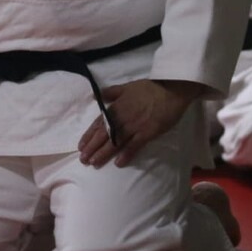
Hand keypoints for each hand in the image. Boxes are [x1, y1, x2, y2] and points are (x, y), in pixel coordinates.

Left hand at [77, 79, 201, 168]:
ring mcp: (134, 127)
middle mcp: (121, 118)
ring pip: (115, 142)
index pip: (98, 123)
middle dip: (92, 148)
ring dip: (104, 153)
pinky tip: (118, 163)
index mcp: (116, 107)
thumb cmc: (149, 88)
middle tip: (83, 160)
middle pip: (103, 135)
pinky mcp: (146, 133)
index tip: (81, 146)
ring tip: (94, 163)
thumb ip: (111, 92)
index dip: (89, 136)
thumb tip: (95, 96)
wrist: (170, 91)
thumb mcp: (126, 87)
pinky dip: (126, 155)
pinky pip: (134, 146)